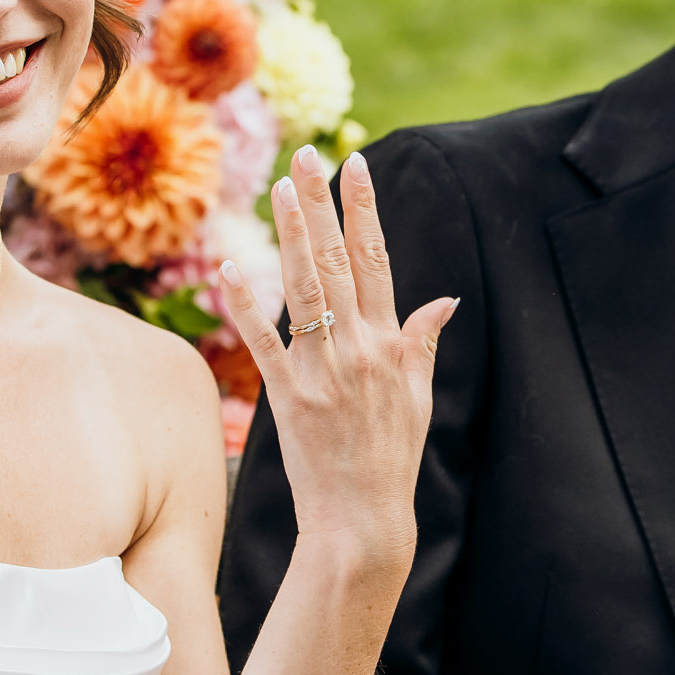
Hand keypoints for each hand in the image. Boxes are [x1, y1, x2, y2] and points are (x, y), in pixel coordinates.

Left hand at [218, 143, 455, 576]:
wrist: (364, 519)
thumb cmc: (392, 458)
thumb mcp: (419, 397)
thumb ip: (422, 342)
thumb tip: (445, 300)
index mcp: (391, 343)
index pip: (377, 260)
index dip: (365, 211)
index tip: (357, 165)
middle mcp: (359, 349)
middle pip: (337, 261)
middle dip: (323, 204)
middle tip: (308, 156)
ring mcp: (323, 371)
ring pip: (304, 289)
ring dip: (291, 236)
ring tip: (280, 189)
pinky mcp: (289, 398)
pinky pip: (263, 343)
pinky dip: (245, 306)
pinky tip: (229, 270)